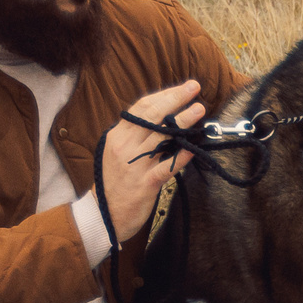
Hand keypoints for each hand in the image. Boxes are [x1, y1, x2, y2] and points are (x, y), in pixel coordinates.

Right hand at [100, 80, 202, 239]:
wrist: (103, 214)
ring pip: (162, 136)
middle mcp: (125, 146)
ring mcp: (135, 164)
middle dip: (176, 99)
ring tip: (199, 110)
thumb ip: (135, 135)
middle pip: (153, 116)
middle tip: (194, 88)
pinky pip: (167, 166)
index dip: (164, 95)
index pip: (142, 108)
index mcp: (118, 136)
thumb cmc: (114, 182)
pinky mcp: (146, 183)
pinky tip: (194, 148)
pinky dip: (182, 157)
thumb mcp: (117, 152)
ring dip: (183, 121)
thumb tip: (160, 118)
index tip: (182, 88)